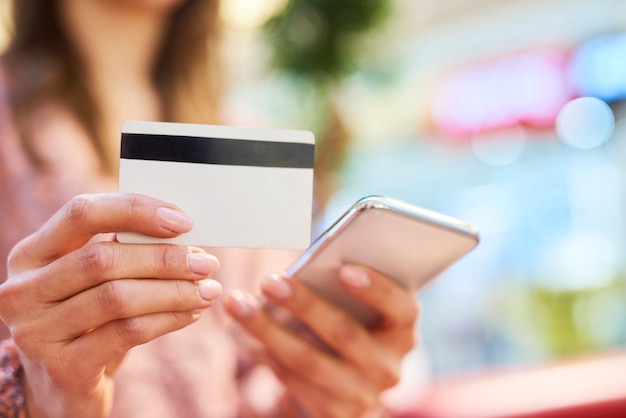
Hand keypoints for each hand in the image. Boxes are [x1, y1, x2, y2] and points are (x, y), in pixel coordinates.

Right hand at [0, 193, 221, 417]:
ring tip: (208, 289)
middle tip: (208, 263)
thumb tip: (184, 233)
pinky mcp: (62, 367)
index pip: (82, 213)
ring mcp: (36, 331)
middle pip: (103, 259)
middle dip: (165, 258)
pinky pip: (127, 333)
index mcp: (30, 254)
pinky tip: (192, 313)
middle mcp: (23, 290)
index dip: (135, 210)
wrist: (64, 386)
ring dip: (174, 291)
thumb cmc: (88, 320)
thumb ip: (123, 250)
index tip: (184, 222)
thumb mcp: (93, 282)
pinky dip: (168, 319)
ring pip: (118, 298)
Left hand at [224, 265, 418, 417]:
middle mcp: (389, 366)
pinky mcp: (336, 415)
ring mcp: (363, 395)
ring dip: (267, 331)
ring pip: (309, 361)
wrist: (351, 386)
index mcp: (402, 331)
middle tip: (269, 281)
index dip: (376, 288)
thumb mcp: (360, 309)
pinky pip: (294, 383)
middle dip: (303, 304)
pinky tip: (245, 337)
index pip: (400, 308)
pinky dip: (266, 356)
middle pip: (343, 332)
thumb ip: (343, 288)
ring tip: (238, 304)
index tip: (344, 268)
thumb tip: (299, 271)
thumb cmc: (351, 325)